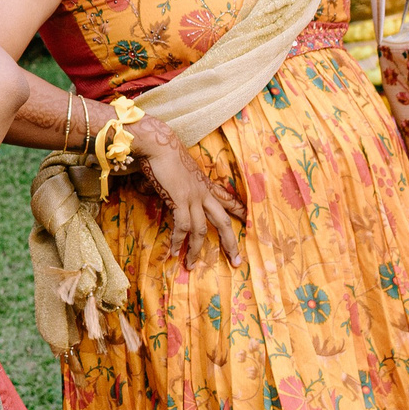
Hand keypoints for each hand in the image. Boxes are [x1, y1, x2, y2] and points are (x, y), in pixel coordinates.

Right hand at [134, 118, 242, 268]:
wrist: (158, 144)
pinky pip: (182, 226)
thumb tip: (171, 194)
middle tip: (236, 261)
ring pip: (201, 230)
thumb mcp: (179, 172)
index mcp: (205, 185)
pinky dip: (177, 241)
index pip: (228, 199)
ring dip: (195, 250)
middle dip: (230, 243)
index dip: (240, 210)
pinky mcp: (180, 200)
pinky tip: (173, 251)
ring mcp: (193, 197)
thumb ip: (179, 186)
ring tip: (191, 265)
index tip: (249, 220)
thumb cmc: (164, 154)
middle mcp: (203, 193)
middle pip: (223, 221)